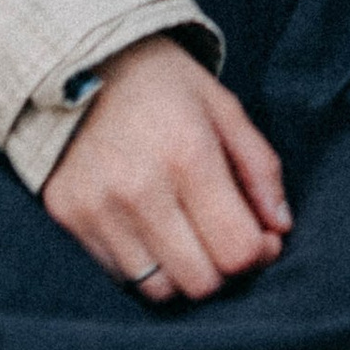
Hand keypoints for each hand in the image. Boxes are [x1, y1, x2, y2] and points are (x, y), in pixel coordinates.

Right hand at [41, 35, 291, 301]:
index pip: (236, 250)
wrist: (77, 60)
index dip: (261, 253)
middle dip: (225, 268)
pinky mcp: (69, 218)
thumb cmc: (163, 84)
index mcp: (188, 156)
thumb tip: (280, 227)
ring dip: (184, 274)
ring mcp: (98, 208)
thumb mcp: (224, 108)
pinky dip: (146, 265)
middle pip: (200, 281)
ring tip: (190, 238)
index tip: (264, 237)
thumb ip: (260, 169)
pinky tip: (154, 231)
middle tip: (226, 239)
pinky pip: (120, 275)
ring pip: (159, 290)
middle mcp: (139, 190)